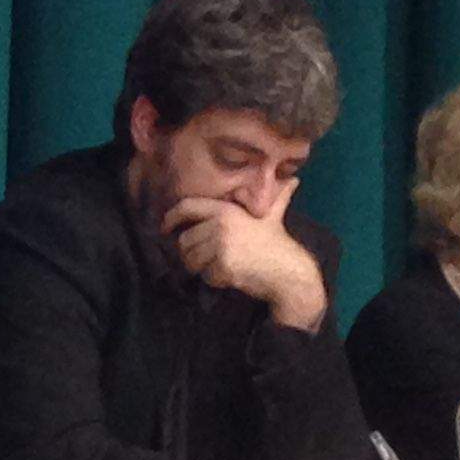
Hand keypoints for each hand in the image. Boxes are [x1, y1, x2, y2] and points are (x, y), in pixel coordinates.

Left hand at [164, 197, 326, 329]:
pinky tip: (230, 276)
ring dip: (201, 268)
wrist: (289, 272)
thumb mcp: (273, 215)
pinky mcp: (222, 266)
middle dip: (190, 253)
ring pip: (191, 260)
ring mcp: (221, 245)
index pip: (187, 207)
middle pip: (184, 240)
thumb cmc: (278, 243)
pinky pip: (205, 275)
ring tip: (220, 266)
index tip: (165, 227)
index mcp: (226, 210)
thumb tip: (294, 179)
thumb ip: (276, 197)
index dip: (171, 217)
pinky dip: (214, 280)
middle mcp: (220, 224)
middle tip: (205, 259)